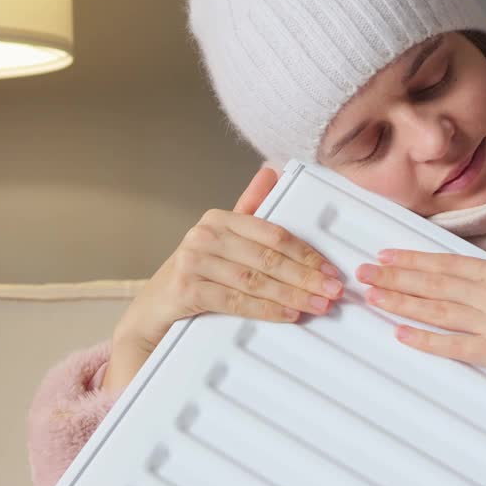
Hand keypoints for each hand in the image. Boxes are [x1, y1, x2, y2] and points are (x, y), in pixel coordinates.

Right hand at [107, 167, 343, 391]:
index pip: (274, 234)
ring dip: (292, 295)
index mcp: (219, 219)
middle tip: (333, 291)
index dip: (306, 253)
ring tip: (318, 305)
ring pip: (256, 280)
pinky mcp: (186, 289)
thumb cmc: (194, 275)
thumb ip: (248, 209)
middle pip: (268, 257)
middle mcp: (204, 235)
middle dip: (306, 276)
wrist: (152, 312)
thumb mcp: (222, 241)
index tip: (330, 269)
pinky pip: (236, 301)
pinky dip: (266, 309)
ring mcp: (193, 262)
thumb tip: (271, 171)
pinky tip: (288, 314)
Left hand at [356, 219, 485, 378]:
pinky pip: (457, 347)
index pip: (448, 264)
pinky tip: (401, 334)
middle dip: (395, 277)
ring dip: (401, 303)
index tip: (386, 254)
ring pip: (438, 311)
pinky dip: (427, 340)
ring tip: (372, 296)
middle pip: (434, 284)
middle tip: (362, 273)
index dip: (413, 260)